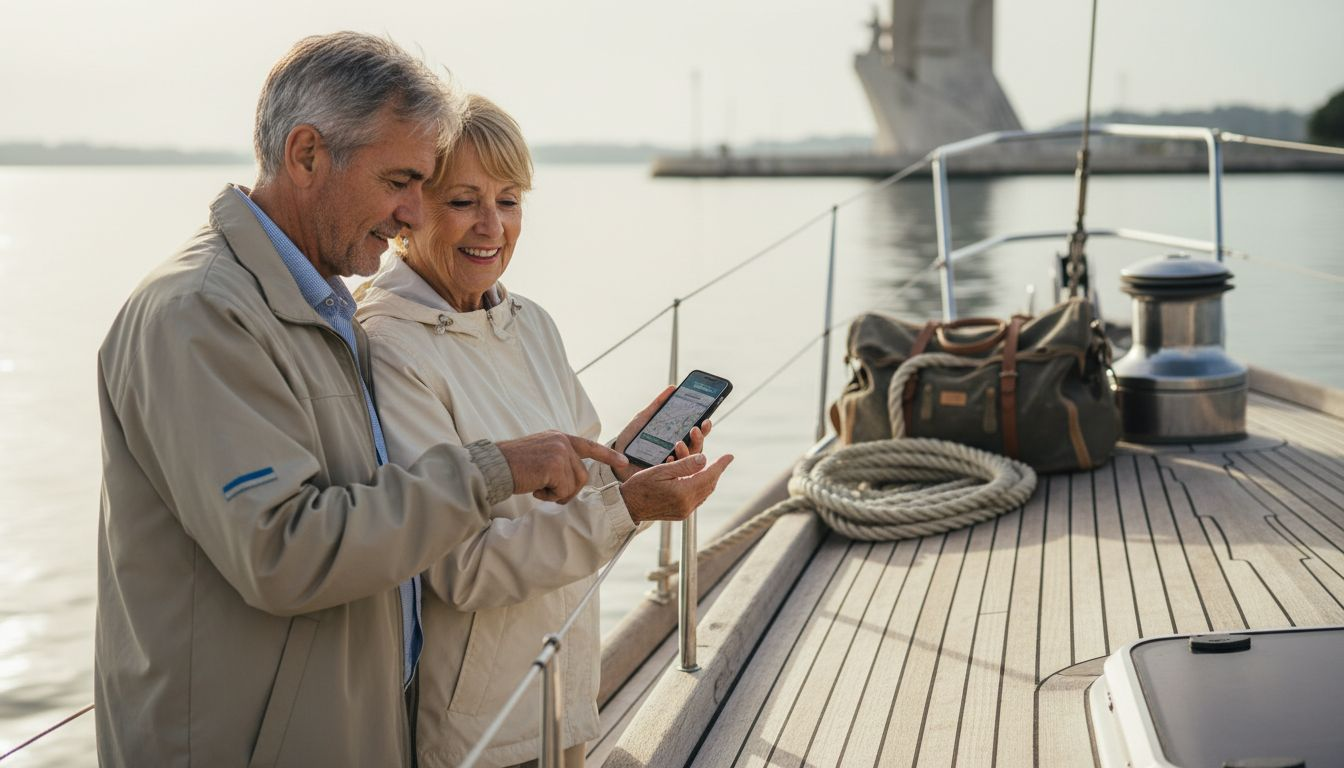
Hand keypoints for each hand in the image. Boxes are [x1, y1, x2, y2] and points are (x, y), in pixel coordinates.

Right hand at [495, 430, 628, 503]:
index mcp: (558, 437)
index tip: (624, 462)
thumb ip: (558, 460)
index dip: (607, 456)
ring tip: (538, 487)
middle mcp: (561, 441)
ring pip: (575, 484)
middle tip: (546, 491)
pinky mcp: (555, 465)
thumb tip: (575, 479)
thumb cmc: (512, 466)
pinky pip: (564, 491)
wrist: (493, 467)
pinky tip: (535, 488)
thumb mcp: (540, 455)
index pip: (588, 446)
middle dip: (568, 489)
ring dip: (558, 494)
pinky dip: (550, 496)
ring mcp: (560, 452)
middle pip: (582, 474)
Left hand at [612, 386, 714, 481]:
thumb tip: (673, 388)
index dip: (703, 427)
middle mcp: (677, 453)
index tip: (706, 419)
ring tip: (679, 443)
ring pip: (688, 462)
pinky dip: (671, 464)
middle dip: (699, 438)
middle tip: (695, 429)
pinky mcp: (661, 476)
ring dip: (687, 451)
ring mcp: (671, 466)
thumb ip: (658, 405)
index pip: (695, 434)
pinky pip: (671, 473)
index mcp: (676, 439)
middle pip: (696, 447)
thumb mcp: (644, 418)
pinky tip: (667, 458)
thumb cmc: (632, 438)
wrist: (614, 456)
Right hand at [620, 452, 733, 522]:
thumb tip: (705, 459)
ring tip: (711, 468)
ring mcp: (685, 511)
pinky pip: (698, 499)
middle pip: (709, 485)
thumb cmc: (640, 486)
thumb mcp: (661, 471)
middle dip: (716, 472)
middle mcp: (687, 504)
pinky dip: (701, 488)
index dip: (720, 465)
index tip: (730, 456)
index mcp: (683, 492)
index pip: (709, 476)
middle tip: (721, 460)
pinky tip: (697, 479)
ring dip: (709, 480)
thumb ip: (684, 465)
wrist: (628, 506)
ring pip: (705, 493)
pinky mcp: (681, 514)